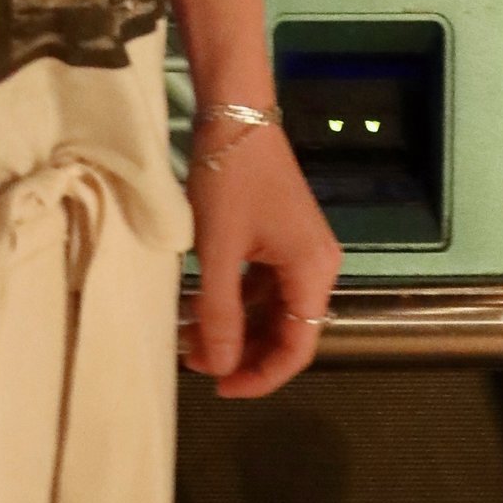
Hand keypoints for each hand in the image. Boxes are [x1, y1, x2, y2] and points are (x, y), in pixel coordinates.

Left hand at [182, 119, 342, 400]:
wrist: (234, 115)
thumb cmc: (230, 179)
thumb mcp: (218, 249)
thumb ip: (220, 313)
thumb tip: (220, 368)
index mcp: (313, 272)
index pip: (298, 347)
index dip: (261, 376)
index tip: (220, 387)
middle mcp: (316, 266)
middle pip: (287, 332)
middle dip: (242, 353)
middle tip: (195, 364)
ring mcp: (298, 252)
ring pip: (270, 310)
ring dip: (233, 328)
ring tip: (187, 338)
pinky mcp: (280, 238)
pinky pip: (262, 286)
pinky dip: (233, 301)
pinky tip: (197, 307)